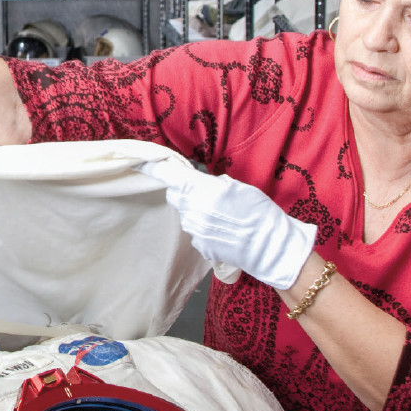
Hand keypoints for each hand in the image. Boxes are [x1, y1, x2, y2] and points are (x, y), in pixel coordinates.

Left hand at [162, 168, 315, 290]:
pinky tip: (223, 230)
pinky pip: (195, 232)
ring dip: (196, 212)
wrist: (270, 246)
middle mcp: (193, 210)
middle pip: (174, 196)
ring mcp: (195, 230)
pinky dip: (205, 229)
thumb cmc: (259, 212)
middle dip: (183, 192)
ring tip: (221, 215)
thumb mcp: (238, 187)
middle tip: (204, 193)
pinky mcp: (200, 246)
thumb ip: (213, 183)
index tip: (140, 164)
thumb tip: (203, 183)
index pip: (168, 175)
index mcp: (202, 190)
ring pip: (186, 215)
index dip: (152, 168)